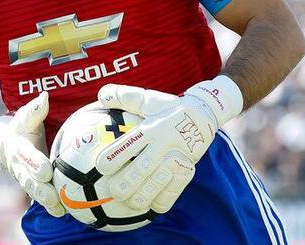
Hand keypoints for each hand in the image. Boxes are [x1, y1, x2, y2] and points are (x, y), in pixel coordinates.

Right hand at [0, 92, 65, 216]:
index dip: (35, 163)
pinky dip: (50, 207)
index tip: (47, 170)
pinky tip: (64, 214)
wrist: (0, 144)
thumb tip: (45, 97)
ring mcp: (23, 179)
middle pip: (29, 180)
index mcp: (17, 148)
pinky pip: (39, 198)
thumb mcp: (24, 116)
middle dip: (42, 190)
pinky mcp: (30, 187)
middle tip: (54, 197)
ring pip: (33, 193)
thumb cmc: (18, 128)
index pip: (26, 156)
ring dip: (46, 202)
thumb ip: (35, 110)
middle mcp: (19, 167)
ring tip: (60, 210)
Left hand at [95, 76, 242, 214]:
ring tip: (129, 204)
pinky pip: (176, 189)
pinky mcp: (189, 169)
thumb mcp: (146, 99)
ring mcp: (179, 158)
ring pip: (159, 181)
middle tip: (113, 192)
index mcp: (153, 127)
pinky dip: (164, 199)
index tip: (100, 167)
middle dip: (128, 181)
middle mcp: (165, 144)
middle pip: (145, 166)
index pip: (132, 143)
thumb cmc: (167, 107)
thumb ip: (123, 97)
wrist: (204, 114)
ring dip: (144, 194)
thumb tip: (100, 95)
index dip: (116, 155)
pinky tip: (151, 208)